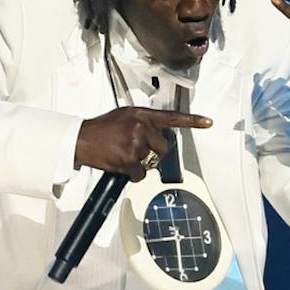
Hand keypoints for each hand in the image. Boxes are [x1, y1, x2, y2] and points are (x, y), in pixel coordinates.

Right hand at [75, 104, 213, 178]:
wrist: (82, 139)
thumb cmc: (102, 129)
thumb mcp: (124, 116)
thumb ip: (143, 122)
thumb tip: (156, 133)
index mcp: (141, 115)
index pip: (172, 118)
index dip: (192, 121)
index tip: (208, 122)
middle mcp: (141, 127)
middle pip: (164, 147)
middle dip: (153, 152)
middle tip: (135, 149)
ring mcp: (136, 144)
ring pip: (151, 162)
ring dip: (139, 163)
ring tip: (122, 154)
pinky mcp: (129, 160)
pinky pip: (141, 174)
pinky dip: (133, 174)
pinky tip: (121, 165)